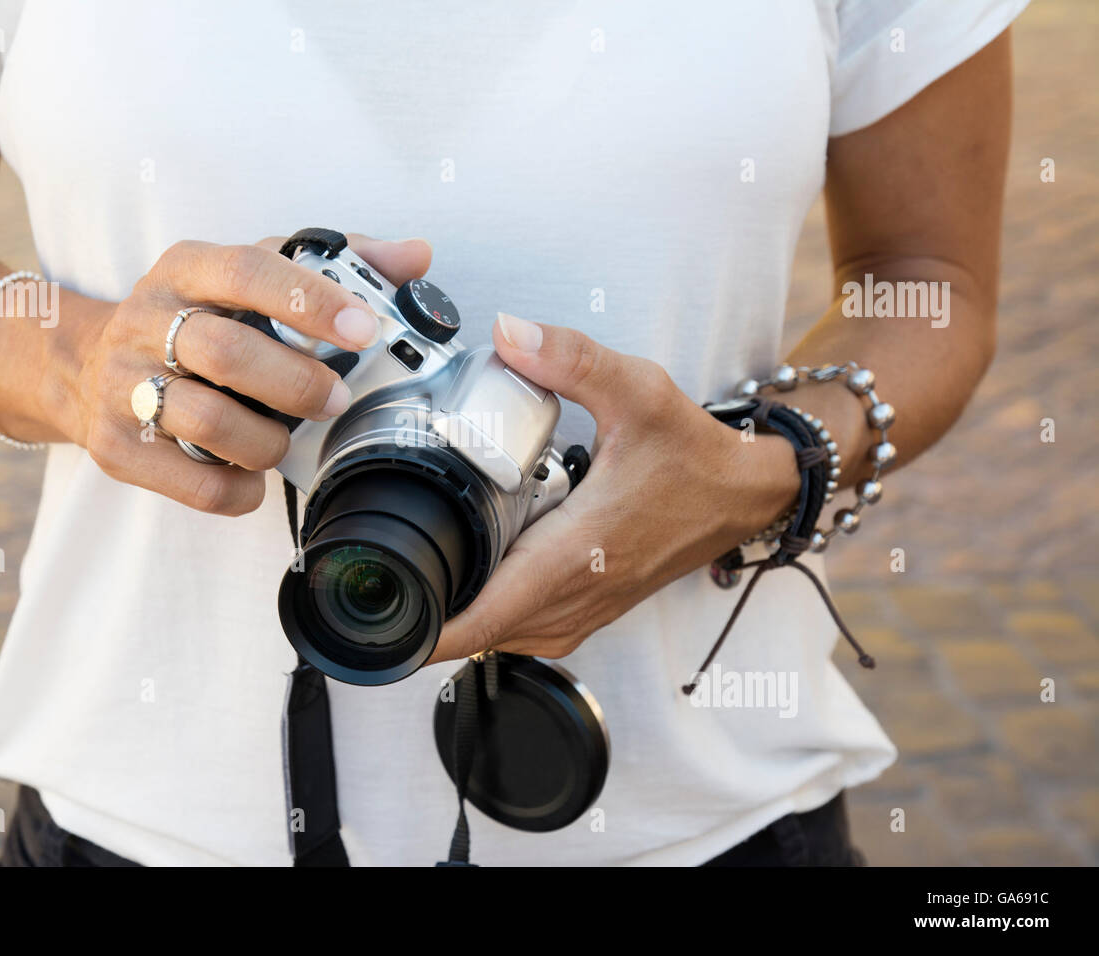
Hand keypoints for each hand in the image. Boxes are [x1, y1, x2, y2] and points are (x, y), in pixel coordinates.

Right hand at [52, 235, 431, 513]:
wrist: (83, 366)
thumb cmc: (195, 317)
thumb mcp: (248, 275)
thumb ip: (334, 263)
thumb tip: (415, 256)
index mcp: (186, 268)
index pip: (250, 271)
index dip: (311, 301)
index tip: (364, 330)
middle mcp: (146, 320)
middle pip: (228, 353)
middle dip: (298, 383)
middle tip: (337, 398)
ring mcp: (124, 387)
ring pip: (209, 423)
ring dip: (269, 441)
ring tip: (287, 439)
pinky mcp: (117, 447)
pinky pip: (195, 484)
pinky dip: (240, 490)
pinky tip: (254, 478)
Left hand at [427, 312, 799, 663]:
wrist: (744, 493)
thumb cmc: (694, 454)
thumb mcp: (637, 391)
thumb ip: (570, 360)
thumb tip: (509, 334)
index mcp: (579, 551)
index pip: (491, 615)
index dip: (433, 632)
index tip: (390, 629)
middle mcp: (581, 591)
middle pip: (486, 634)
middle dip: (433, 619)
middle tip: (384, 588)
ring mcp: (591, 606)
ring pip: (508, 639)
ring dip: (465, 621)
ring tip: (421, 588)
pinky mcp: (598, 604)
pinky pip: (533, 630)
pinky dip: (498, 618)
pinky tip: (480, 585)